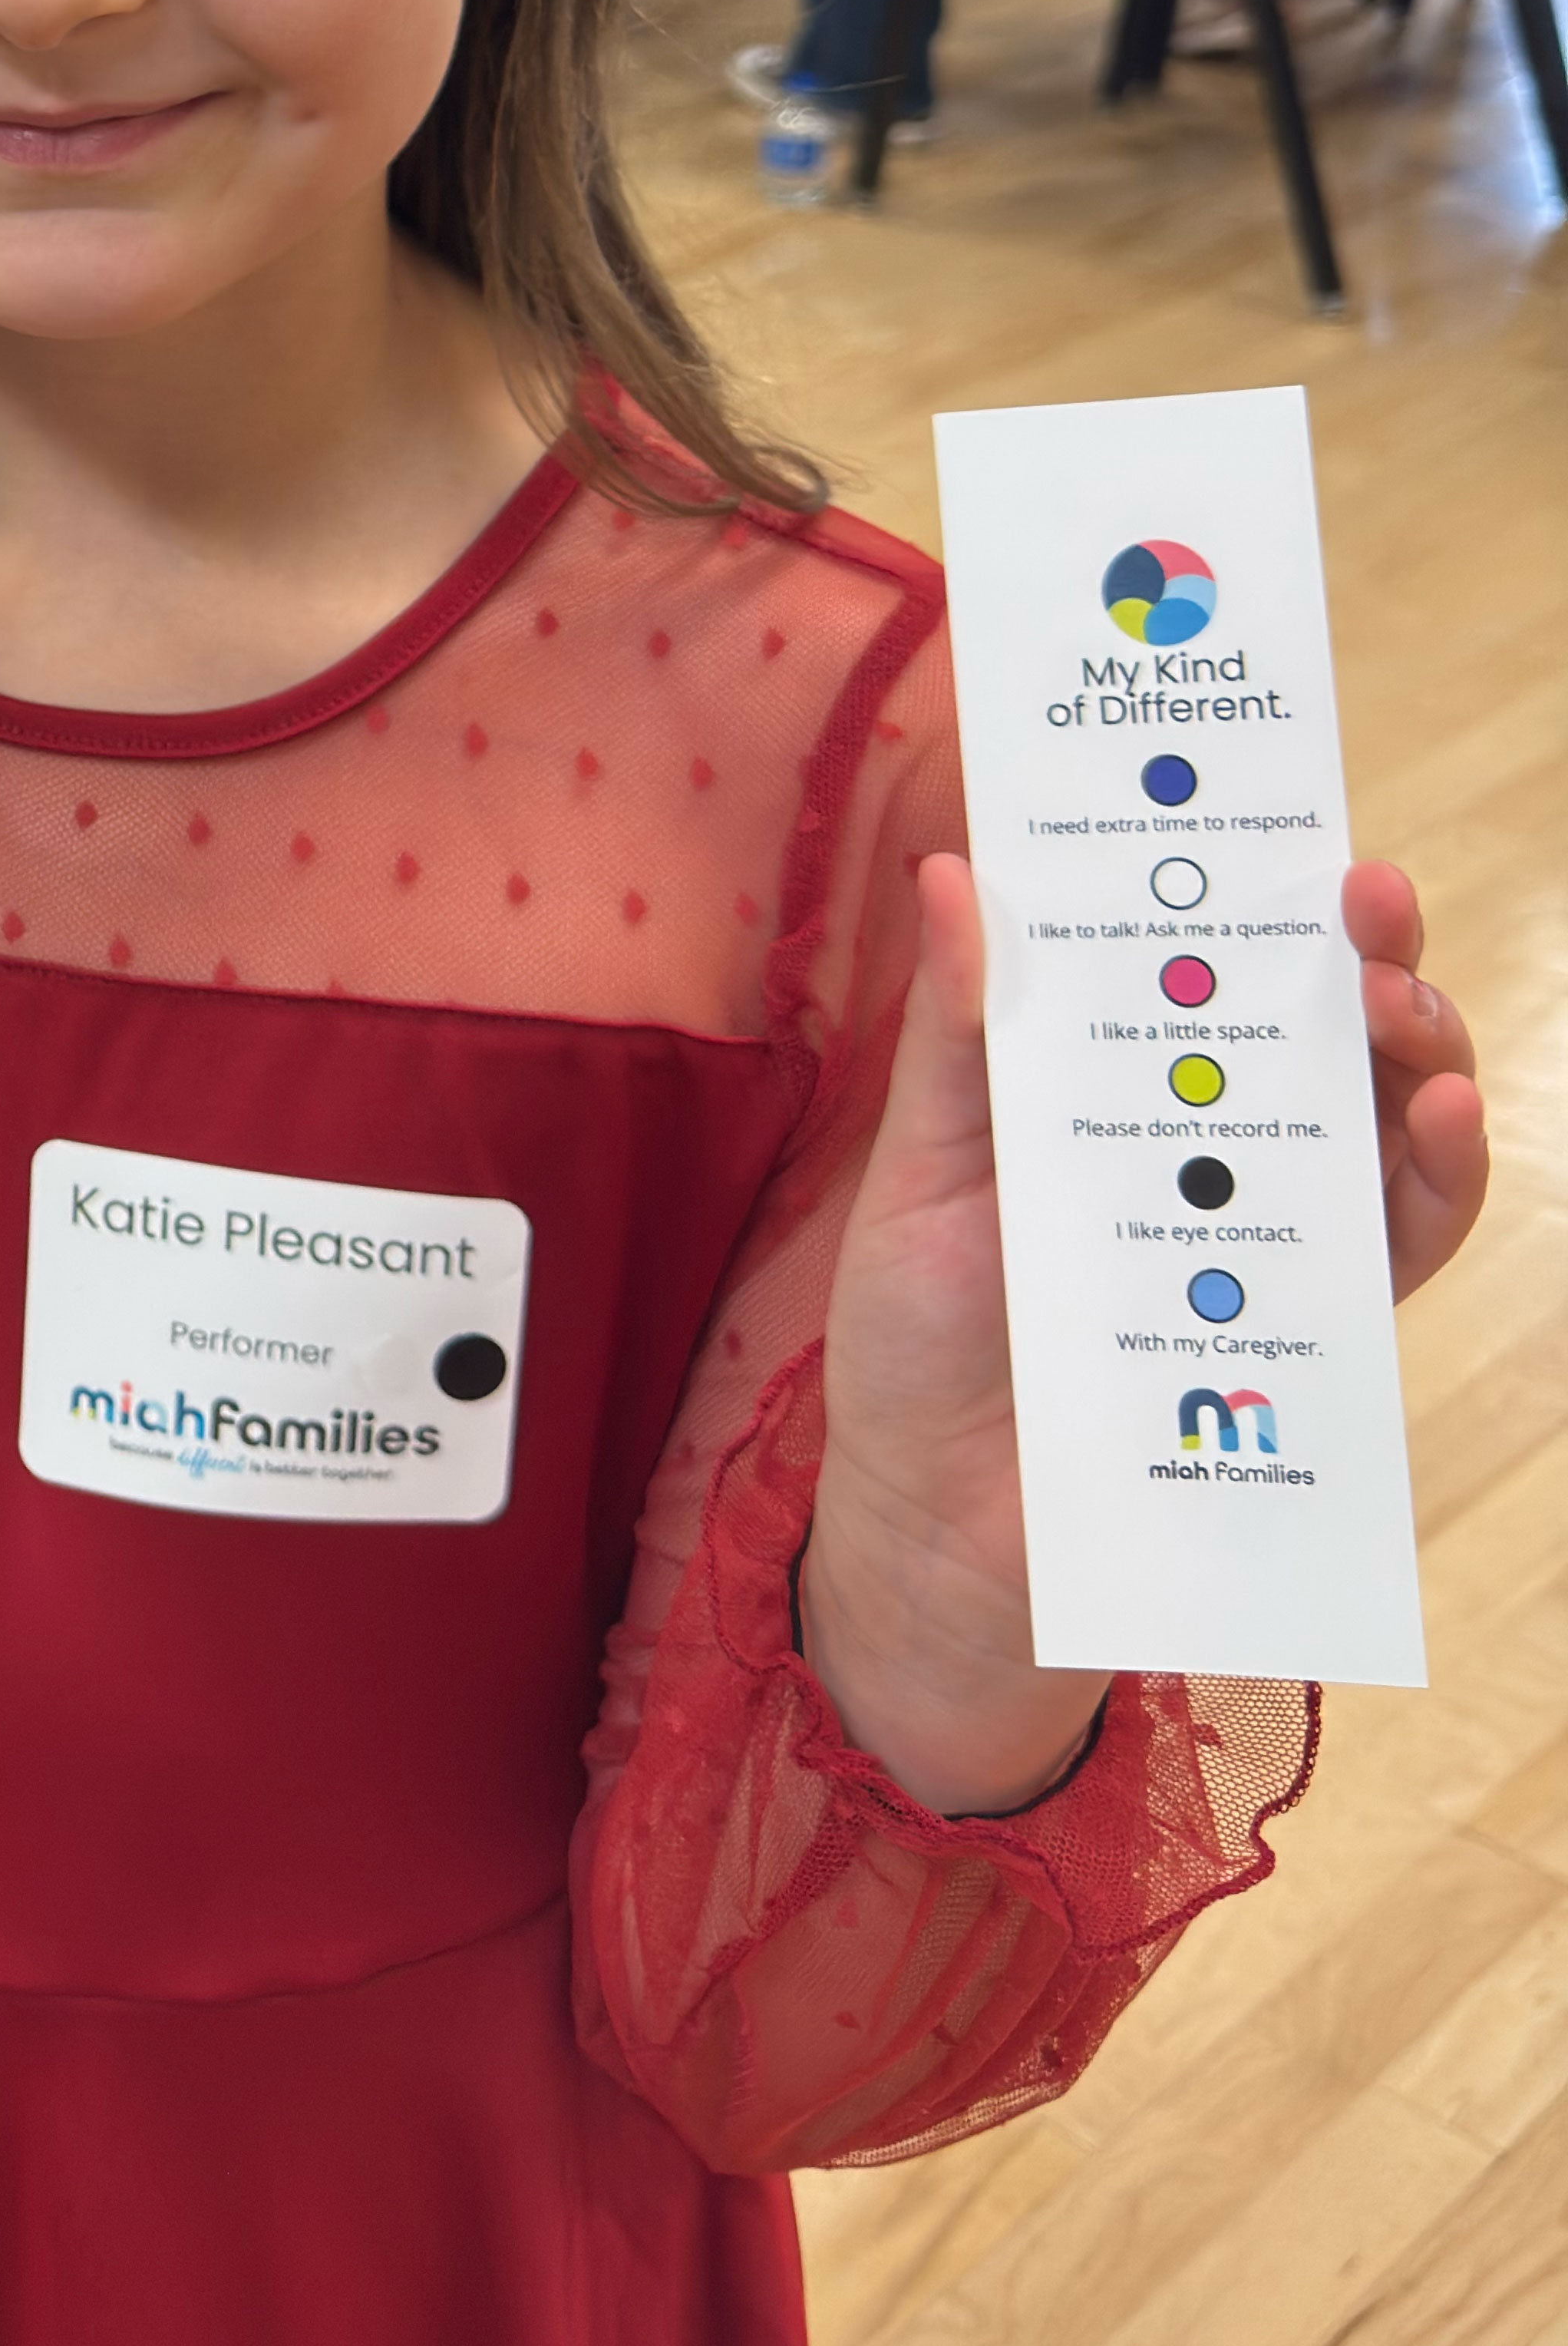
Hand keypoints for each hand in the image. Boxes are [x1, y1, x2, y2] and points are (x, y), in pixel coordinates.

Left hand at [808, 855, 1486, 1812]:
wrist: (934, 1532)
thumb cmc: (912, 1340)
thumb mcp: (917, 1171)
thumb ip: (955, 1035)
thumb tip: (958, 870)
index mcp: (1107, 1086)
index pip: (1200, 961)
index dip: (1248, 885)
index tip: (1271, 813)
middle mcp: (1199, 1146)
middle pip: (1310, 1021)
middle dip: (1356, 948)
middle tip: (1365, 899)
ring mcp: (1256, 1234)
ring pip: (1374, 1116)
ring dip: (1413, 1048)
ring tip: (1404, 1008)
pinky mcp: (1298, 1329)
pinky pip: (1392, 1246)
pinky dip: (1430, 1180)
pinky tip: (1432, 1121)